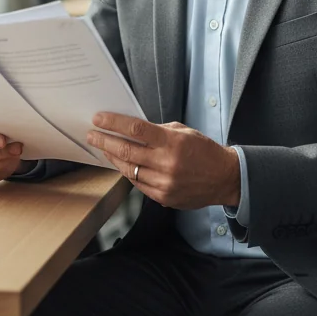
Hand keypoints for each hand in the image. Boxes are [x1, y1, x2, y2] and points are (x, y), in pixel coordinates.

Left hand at [86, 113, 240, 209]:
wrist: (225, 178)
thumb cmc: (204, 151)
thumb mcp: (184, 132)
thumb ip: (158, 131)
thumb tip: (132, 129)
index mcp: (172, 142)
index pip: (135, 129)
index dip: (113, 123)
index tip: (98, 118)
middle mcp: (166, 163)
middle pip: (126, 150)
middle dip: (104, 141)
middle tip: (91, 135)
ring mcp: (164, 183)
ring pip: (129, 169)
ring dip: (113, 158)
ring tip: (103, 149)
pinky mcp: (163, 197)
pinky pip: (138, 183)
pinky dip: (128, 172)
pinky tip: (122, 164)